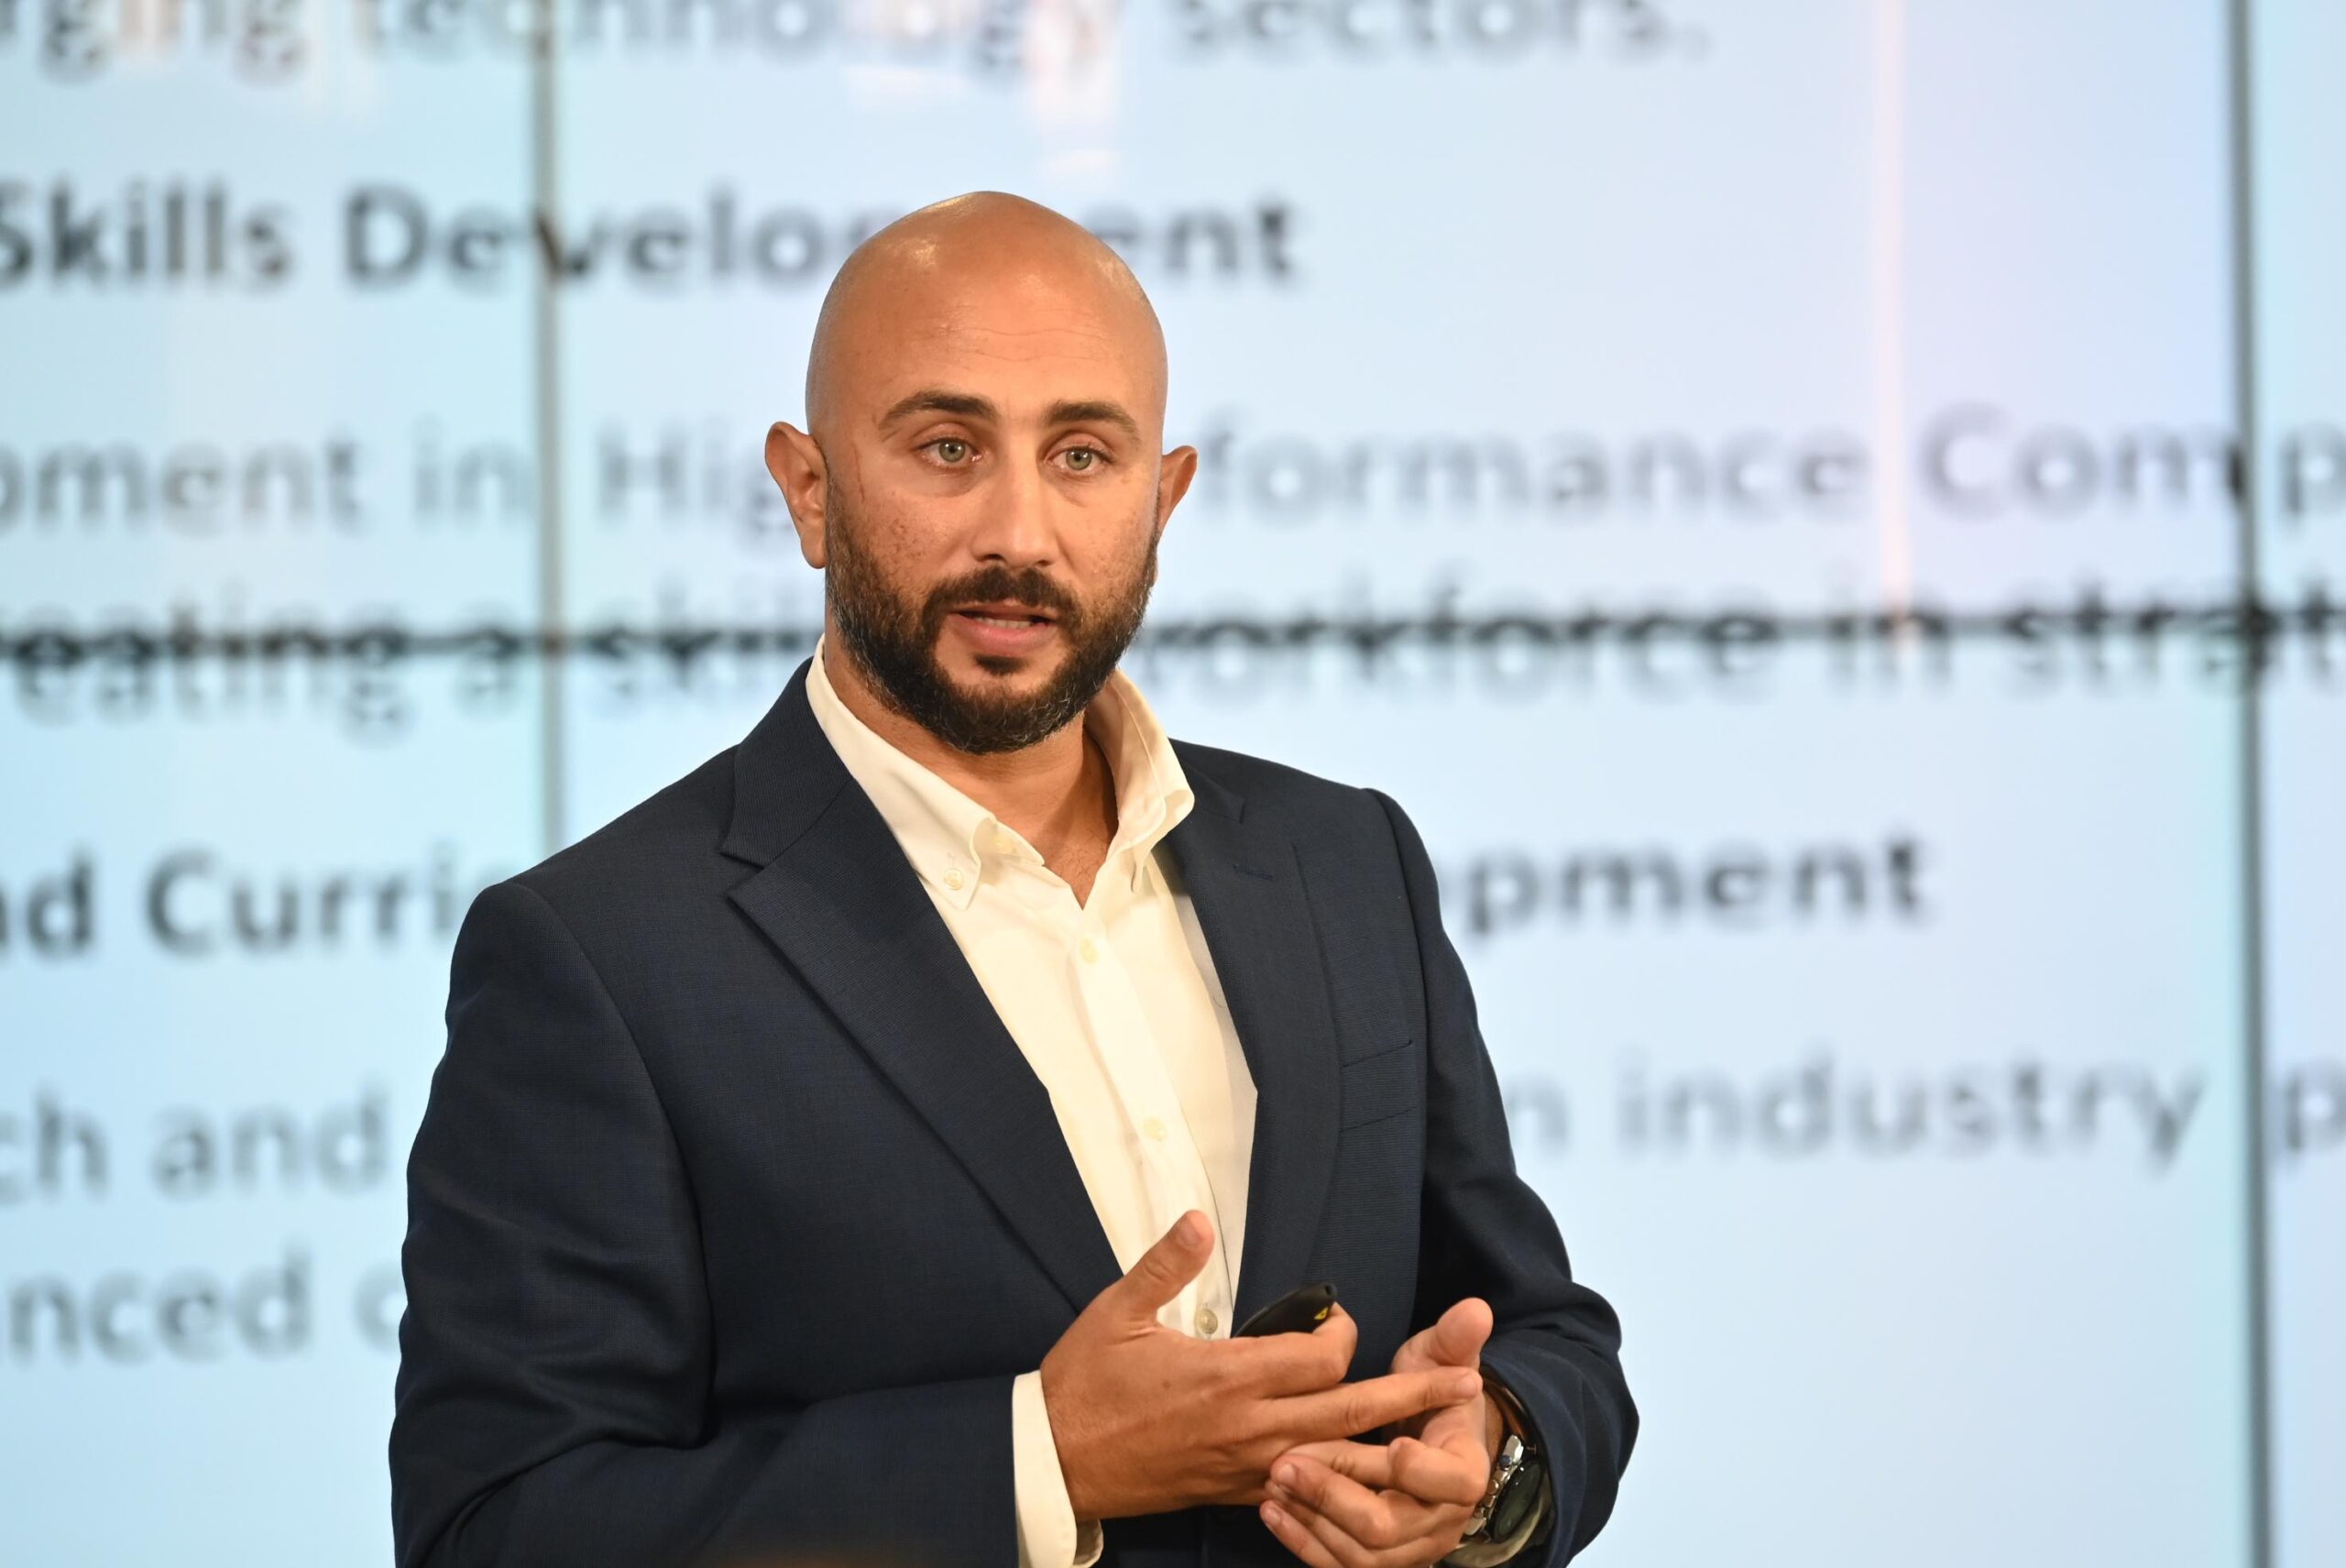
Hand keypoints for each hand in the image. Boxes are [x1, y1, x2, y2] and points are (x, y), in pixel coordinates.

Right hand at [1039, 1213, 1484, 1521]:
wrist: (1054, 1463)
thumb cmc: (1084, 1384)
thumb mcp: (1117, 1311)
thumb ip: (1167, 1263)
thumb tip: (1202, 1217)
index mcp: (1226, 1378)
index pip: (1320, 1359)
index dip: (1344, 1334)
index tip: (1341, 1318)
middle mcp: (1248, 1427)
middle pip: (1349, 1412)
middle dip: (1411, 1395)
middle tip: (1466, 1381)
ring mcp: (1247, 1466)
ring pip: (1337, 1459)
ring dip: (1392, 1445)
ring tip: (1440, 1439)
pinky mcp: (1236, 1491)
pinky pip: (1305, 1486)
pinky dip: (1343, 1478)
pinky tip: (1369, 1474)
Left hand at [1259, 1298, 1499, 1567]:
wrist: (1430, 1452)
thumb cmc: (1431, 1400)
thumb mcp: (1441, 1363)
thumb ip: (1454, 1339)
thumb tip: (1475, 1308)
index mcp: (1464, 1472)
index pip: (1448, 1481)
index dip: (1416, 1467)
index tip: (1386, 1442)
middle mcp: (1440, 1522)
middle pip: (1387, 1524)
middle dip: (1336, 1492)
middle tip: (1286, 1460)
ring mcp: (1407, 1550)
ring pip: (1358, 1553)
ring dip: (1311, 1518)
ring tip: (1273, 1478)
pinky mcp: (1374, 1560)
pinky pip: (1337, 1567)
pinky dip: (1303, 1542)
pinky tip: (1270, 1508)